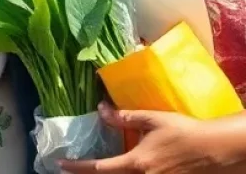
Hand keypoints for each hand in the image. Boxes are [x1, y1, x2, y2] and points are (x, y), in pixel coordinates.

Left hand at [61, 103, 239, 172]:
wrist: (213, 150)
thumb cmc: (182, 132)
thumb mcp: (151, 120)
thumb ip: (124, 117)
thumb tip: (100, 108)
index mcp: (137, 163)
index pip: (101, 168)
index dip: (79, 167)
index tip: (61, 163)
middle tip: (71, 169)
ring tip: (93, 167)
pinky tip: (119, 168)